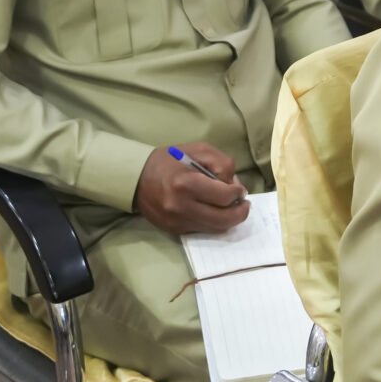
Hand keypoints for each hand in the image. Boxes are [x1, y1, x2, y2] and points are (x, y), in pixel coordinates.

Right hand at [132, 142, 248, 234]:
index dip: (238, 194)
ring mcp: (177, 222)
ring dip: (229, 220)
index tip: (240, 190)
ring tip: (233, 208)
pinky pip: (202, 231)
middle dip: (240, 213)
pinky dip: (213, 223)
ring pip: (214, 229)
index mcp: (186, 183)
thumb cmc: (168, 160)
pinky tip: (215, 212)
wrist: (136, 178)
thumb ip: (221, 163)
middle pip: (223, 219)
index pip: (224, 197)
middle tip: (244, 204)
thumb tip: (234, 185)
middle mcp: (181, 206)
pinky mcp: (174, 230)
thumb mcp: (197, 150)